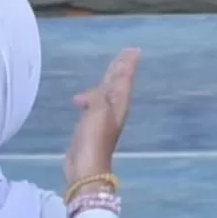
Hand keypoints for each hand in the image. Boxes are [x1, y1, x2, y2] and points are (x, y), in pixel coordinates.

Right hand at [65, 48, 138, 183]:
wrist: (85, 167)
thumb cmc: (94, 139)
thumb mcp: (98, 112)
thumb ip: (96, 97)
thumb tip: (84, 98)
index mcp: (118, 105)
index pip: (123, 80)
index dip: (127, 65)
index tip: (133, 50)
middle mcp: (113, 109)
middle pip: (118, 84)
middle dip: (121, 69)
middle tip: (125, 53)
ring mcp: (102, 118)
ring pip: (106, 92)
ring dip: (108, 80)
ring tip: (109, 69)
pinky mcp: (89, 125)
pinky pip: (94, 103)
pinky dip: (92, 95)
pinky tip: (83, 98)